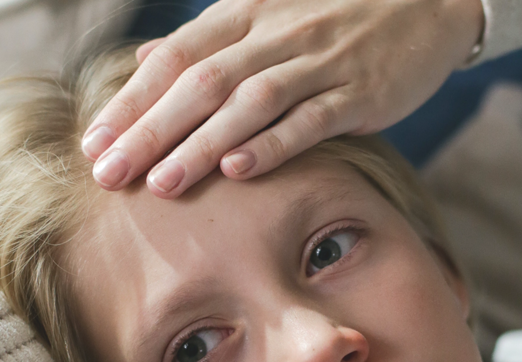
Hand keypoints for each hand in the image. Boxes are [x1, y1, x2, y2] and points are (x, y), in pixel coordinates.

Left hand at [82, 0, 483, 197]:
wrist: (427, 2)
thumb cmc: (336, 17)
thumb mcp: (267, 16)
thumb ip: (209, 42)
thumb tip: (146, 60)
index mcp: (245, 14)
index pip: (174, 58)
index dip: (131, 102)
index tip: (93, 144)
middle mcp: (276, 34)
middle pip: (200, 83)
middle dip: (150, 130)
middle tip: (109, 175)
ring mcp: (320, 61)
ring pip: (249, 103)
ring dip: (202, 144)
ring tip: (162, 184)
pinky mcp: (361, 91)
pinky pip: (311, 118)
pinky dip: (274, 143)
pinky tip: (239, 170)